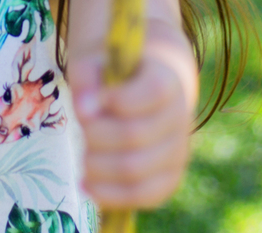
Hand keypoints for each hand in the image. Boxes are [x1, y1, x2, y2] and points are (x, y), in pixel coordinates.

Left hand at [69, 34, 197, 208]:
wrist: (141, 95)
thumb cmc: (111, 79)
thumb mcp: (95, 65)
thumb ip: (87, 78)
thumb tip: (84, 109)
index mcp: (166, 82)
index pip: (151, 93)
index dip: (113, 100)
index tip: (83, 104)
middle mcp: (179, 118)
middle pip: (134, 134)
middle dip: (95, 136)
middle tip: (82, 131)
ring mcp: (178, 151)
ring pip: (135, 169)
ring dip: (97, 166)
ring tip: (84, 158)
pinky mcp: (170, 179)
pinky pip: (144, 196)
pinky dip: (110, 194)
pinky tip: (87, 185)